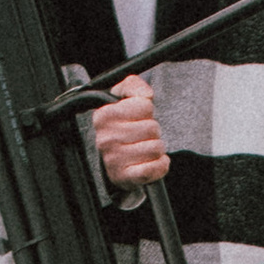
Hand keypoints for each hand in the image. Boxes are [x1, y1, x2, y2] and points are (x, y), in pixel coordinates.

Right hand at [93, 75, 168, 190]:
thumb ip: (133, 85)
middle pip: (153, 127)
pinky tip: (151, 163)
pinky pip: (155, 168)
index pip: (145, 106)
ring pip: (157, 147)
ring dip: (157, 149)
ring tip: (144, 149)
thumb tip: (146, 94)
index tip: (137, 119)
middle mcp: (105, 138)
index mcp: (103, 116)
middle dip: (153, 132)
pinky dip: (160, 165)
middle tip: (142, 137)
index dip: (147, 112)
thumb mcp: (124, 100)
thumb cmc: (123, 129)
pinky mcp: (125, 178)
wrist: (116, 164)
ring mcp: (114, 160)